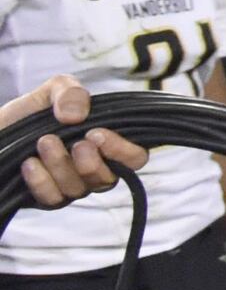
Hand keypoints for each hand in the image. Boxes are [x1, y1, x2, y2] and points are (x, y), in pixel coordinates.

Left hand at [10, 79, 145, 209]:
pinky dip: (40, 180)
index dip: (124, 151)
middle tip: (76, 143)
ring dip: (60, 164)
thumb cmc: (26, 113)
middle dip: (91, 163)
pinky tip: (28, 163)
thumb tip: (77, 116)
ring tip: (43, 142)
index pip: (135, 157)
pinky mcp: (47, 198)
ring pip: (78, 188)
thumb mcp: (51, 91)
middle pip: (109, 179)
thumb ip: (71, 93)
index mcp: (105, 142)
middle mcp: (93, 168)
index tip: (98, 134)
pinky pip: (53, 198)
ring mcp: (71, 185)